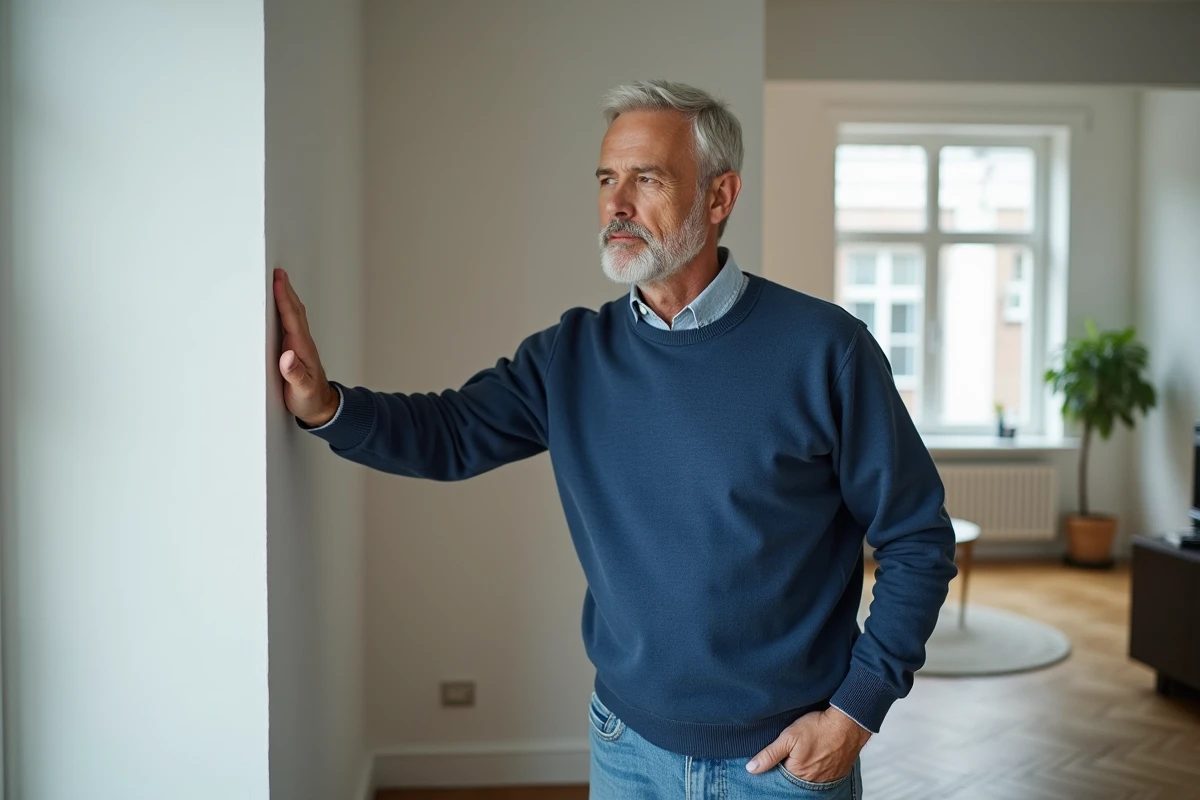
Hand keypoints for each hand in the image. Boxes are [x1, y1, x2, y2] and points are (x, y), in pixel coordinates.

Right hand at [273, 267, 338, 426]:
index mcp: (301, 348)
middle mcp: (302, 343)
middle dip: (286, 291)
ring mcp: (300, 345)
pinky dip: (285, 311)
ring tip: (279, 282)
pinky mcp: (295, 350)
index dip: (284, 299)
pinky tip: (281, 307)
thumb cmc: (310, 399)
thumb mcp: (301, 390)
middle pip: (294, 311)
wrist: (321, 407)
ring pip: (293, 315)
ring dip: (286, 297)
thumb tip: (287, 357)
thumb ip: (294, 374)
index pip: (292, 318)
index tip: (278, 281)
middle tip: (278, 272)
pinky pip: (290, 324)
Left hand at [745, 706, 870, 782]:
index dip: (776, 765)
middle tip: (794, 751)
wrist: (848, 722)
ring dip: (804, 768)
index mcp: (798, 774)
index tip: (778, 755)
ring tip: (806, 752)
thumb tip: (751, 769)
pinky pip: (823, 775)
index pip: (779, 777)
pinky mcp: (838, 773)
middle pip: (794, 778)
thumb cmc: (819, 727)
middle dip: (790, 767)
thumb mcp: (789, 737)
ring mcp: (827, 779)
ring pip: (808, 777)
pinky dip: (818, 768)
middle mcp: (813, 781)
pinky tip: (817, 756)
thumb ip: (769, 754)